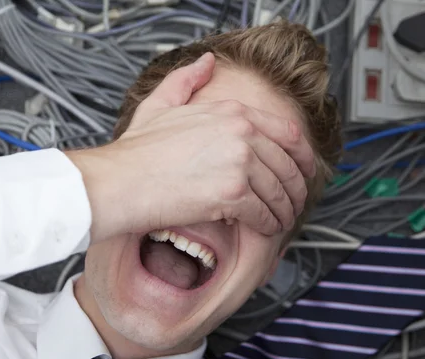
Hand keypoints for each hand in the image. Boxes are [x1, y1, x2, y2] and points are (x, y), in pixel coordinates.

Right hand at [67, 53, 315, 242]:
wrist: (120, 181)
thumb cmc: (136, 151)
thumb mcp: (160, 105)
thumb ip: (186, 80)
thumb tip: (208, 63)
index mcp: (231, 112)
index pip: (287, 132)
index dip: (303, 154)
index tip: (305, 170)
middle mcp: (241, 132)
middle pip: (288, 165)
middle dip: (296, 188)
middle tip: (295, 202)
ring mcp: (239, 162)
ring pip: (279, 192)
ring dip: (285, 210)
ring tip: (282, 220)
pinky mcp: (232, 193)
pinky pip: (264, 213)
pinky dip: (269, 225)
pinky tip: (266, 229)